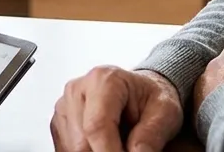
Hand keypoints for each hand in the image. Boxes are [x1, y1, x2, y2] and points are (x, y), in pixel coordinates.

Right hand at [51, 66, 183, 151]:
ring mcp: (64, 107)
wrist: (140, 92)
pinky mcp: (58, 123)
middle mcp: (77, 89)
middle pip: (82, 143)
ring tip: (120, 144)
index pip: (97, 126)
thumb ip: (151, 134)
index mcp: (104, 80)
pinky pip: (67, 151)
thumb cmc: (151, 99)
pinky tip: (104, 146)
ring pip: (73, 150)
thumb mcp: (165, 112)